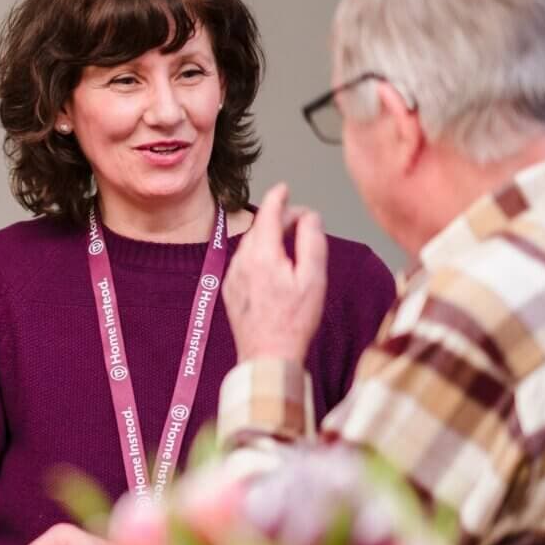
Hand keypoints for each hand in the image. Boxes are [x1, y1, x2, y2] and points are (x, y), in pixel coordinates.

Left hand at [223, 182, 326, 365]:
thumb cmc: (294, 322)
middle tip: (304, 225)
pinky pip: (245, 262)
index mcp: (262, 254)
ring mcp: (233, 276)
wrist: (268, 357)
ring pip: (252, 245)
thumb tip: (309, 217)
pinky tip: (276, 271)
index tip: (285, 188)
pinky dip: (260, 256)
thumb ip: (312, 240)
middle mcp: (242, 261)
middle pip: (260, 227)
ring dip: (270, 239)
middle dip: (280, 220)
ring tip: (292, 250)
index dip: (278, 197)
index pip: (268, 212)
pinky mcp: (230, 290)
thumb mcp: (314, 278)